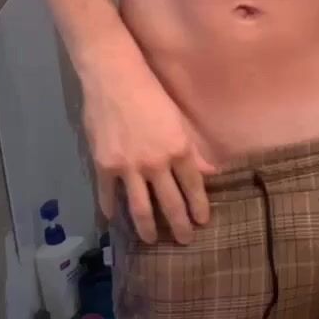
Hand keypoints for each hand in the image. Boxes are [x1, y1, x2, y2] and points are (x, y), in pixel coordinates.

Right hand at [82, 58, 216, 244]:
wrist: (114, 77)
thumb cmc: (150, 91)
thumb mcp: (178, 119)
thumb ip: (193, 149)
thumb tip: (213, 171)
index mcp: (178, 150)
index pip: (193, 186)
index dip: (198, 206)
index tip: (202, 222)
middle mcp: (156, 163)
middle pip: (170, 203)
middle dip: (178, 225)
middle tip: (184, 241)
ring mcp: (129, 168)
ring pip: (140, 207)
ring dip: (147, 228)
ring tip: (151, 240)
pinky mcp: (105, 166)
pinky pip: (108, 194)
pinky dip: (110, 209)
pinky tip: (113, 219)